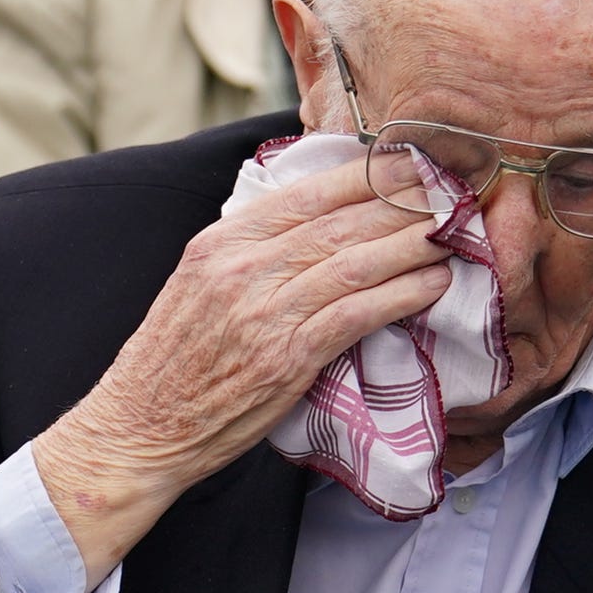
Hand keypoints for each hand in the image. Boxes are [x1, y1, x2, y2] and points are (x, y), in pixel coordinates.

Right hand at [30, 156, 452, 579]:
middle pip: (340, 221)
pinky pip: (358, 313)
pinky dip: (402, 294)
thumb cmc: (174, 363)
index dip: (368, 175)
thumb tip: (316, 224)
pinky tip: (432, 284)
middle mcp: (240, 268)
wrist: (139, 429)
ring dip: (413, 244)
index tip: (411, 164)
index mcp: (220, 242)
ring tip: (452, 234)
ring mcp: (263, 312)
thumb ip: (250, 252)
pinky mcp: (286, 358)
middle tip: (451, 193)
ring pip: (356, 261)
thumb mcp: (199, 285)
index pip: (308, 192)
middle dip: (403, 202)